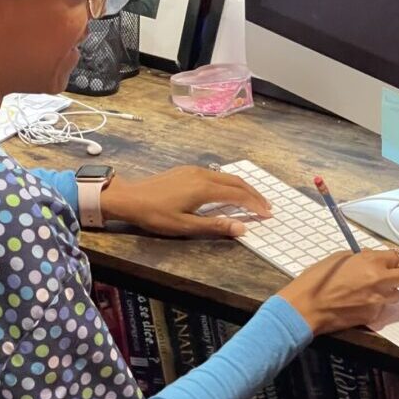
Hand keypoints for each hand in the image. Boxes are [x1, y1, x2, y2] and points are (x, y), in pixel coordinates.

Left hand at [100, 165, 271, 236]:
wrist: (130, 198)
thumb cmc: (155, 215)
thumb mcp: (185, 226)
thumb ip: (215, 226)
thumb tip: (242, 228)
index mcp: (205, 188)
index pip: (238, 194)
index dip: (255, 204)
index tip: (267, 214)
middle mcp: (203, 174)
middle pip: (236, 182)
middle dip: (254, 194)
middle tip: (267, 207)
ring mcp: (194, 170)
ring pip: (226, 176)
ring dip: (242, 187)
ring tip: (252, 199)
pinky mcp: (186, 170)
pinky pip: (216, 174)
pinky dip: (229, 183)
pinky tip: (229, 191)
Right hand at [277, 248, 398, 334]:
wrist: (305, 307)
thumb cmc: (316, 280)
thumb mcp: (337, 258)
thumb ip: (360, 257)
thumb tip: (372, 257)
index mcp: (371, 262)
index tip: (397, 261)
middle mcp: (380, 280)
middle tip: (394, 275)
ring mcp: (378, 300)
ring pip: (397, 294)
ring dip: (387, 291)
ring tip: (368, 291)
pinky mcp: (372, 316)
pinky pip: (381, 308)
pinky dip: (373, 305)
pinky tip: (356, 303)